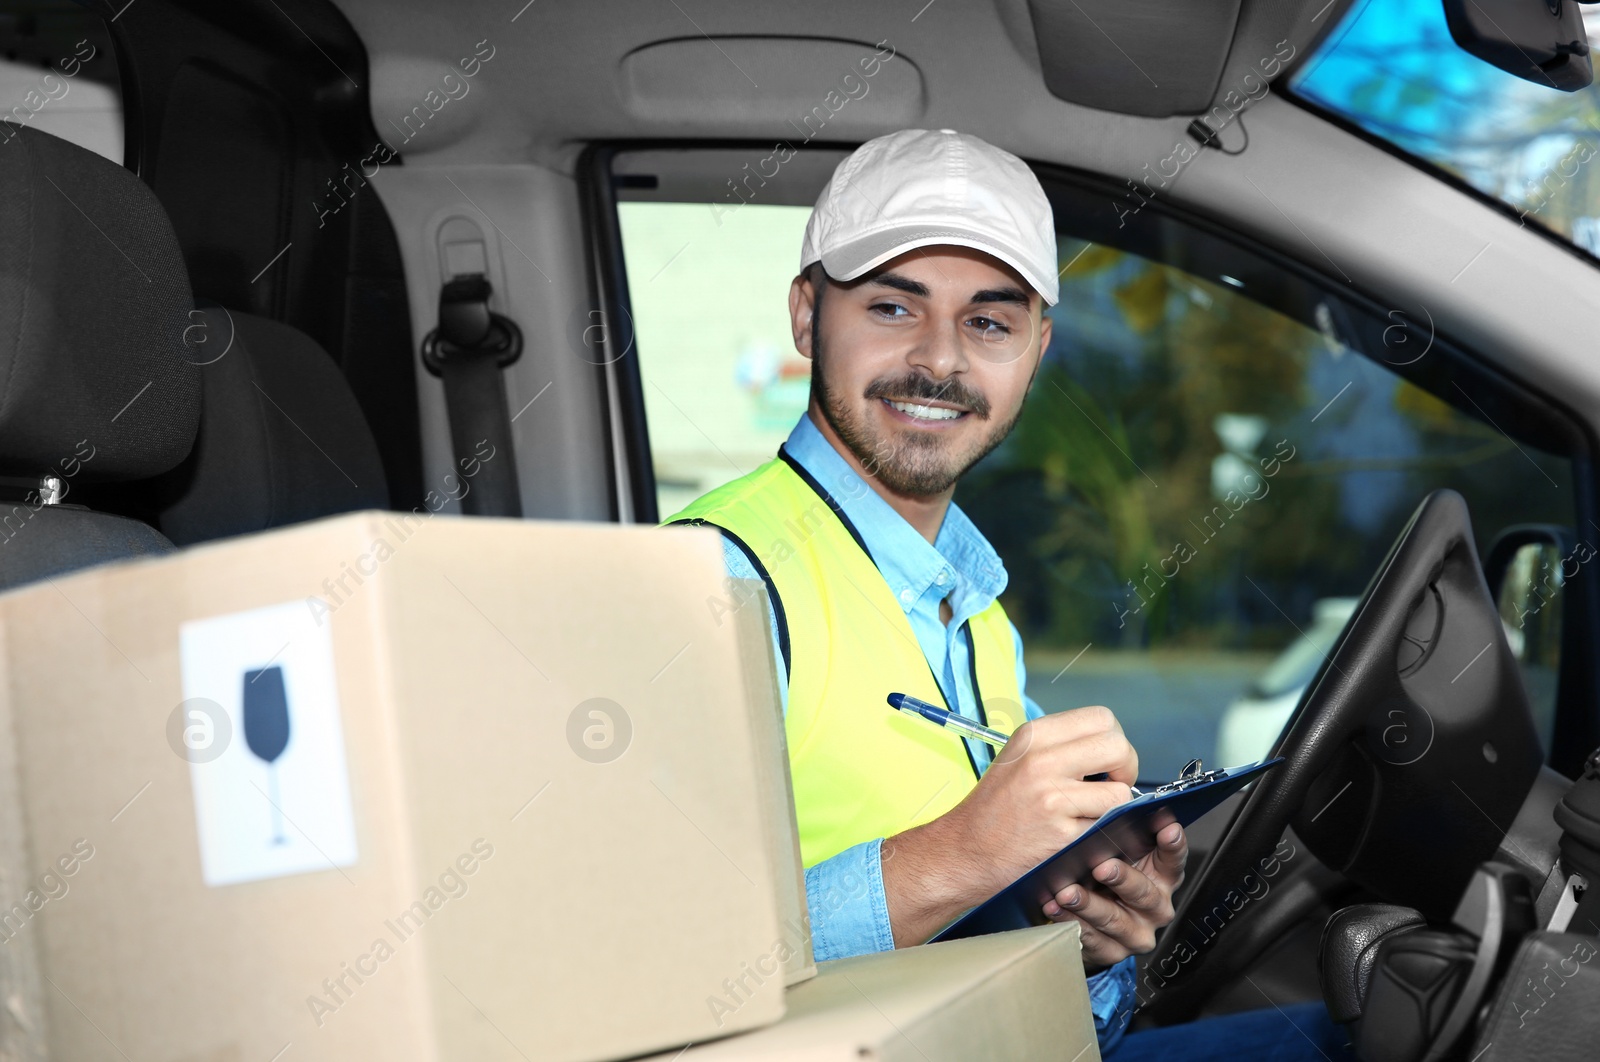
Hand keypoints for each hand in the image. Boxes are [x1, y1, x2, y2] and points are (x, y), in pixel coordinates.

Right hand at [879, 705, 1139, 946]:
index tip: (1104, 763)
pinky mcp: (1061, 833)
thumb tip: (1111, 750)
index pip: (1101, 718)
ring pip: (1119, 792)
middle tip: (1109, 787)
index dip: (1113, 741)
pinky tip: (1075, 834)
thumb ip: (1061, 747)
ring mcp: (1052, 797)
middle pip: (1118, 747)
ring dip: (1112, 808)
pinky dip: (1099, 833)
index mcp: (1033, 735)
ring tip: (1086, 815)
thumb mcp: (1019, 758)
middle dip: (1125, 769)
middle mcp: (1041, 760)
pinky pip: (1106, 827)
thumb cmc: (995, 809)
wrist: (966, 851)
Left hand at [1041, 822, 1187, 968]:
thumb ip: (1117, 836)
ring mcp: (1136, 932)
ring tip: (1066, 892)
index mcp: (1161, 877)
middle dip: (1123, 879)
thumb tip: (1110, 808)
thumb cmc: (1101, 877)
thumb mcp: (1114, 854)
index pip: (1173, 859)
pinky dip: (1071, 921)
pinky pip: (1092, 938)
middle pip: (1144, 893)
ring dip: (1089, 904)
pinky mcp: (1113, 951)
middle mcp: (1155, 906)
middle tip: (1102, 867)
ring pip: (1114, 919)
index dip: (1173, 844)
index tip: (1166, 828)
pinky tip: (1054, 908)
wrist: (1086, 919)